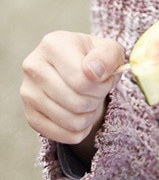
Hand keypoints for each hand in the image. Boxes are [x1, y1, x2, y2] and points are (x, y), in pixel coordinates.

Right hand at [21, 31, 123, 150]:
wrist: (78, 70)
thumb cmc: (95, 58)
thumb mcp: (109, 50)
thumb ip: (108, 56)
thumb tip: (94, 72)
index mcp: (52, 44)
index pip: (82, 80)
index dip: (102, 85)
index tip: (104, 78)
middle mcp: (33, 66)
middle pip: (76, 102)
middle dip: (96, 100)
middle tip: (97, 91)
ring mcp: (28, 92)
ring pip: (70, 121)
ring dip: (88, 115)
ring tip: (88, 100)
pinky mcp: (29, 115)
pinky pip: (61, 135)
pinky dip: (79, 130)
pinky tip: (79, 114)